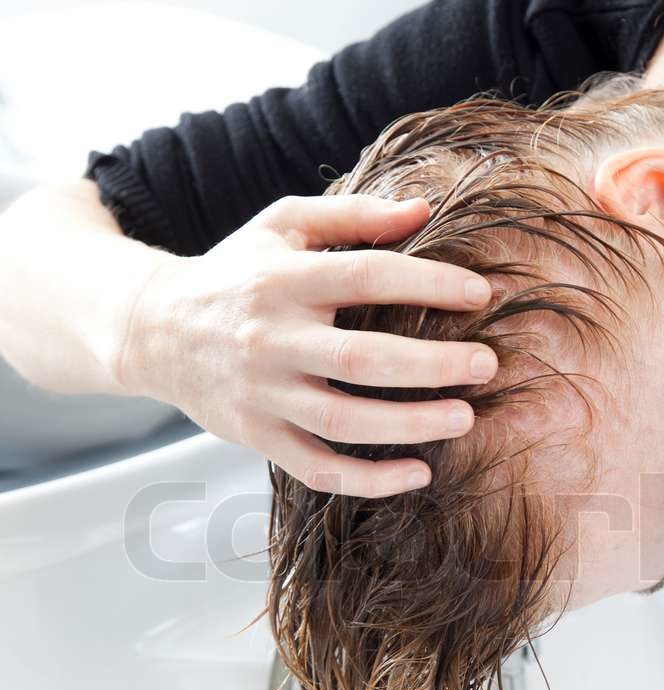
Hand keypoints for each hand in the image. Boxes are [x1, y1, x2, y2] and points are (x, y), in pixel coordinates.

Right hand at [116, 192, 496, 495]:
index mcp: (284, 278)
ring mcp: (263, 393)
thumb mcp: (284, 225)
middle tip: (486, 366)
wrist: (151, 329)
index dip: (429, 283)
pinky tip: (417, 472)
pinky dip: (369, 480)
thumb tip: (425, 209)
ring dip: (411, 424)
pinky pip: (318, 468)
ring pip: (344, 421)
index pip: (367, 276)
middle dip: (432, 365)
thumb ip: (353, 215)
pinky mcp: (257, 436)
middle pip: (362, 358)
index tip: (480, 293)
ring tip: (464, 418)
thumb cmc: (235, 272)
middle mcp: (272, 337)